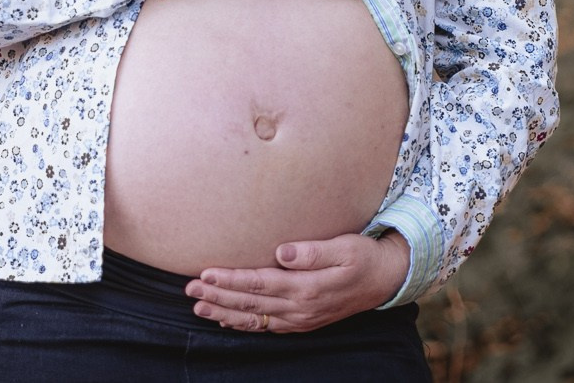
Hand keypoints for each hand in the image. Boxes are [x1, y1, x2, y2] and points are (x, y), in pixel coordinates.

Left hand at [187, 231, 408, 331]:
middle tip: (188, 290)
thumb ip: (314, 251)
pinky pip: (265, 327)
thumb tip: (282, 252)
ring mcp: (299, 319)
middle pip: (250, 303)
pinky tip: (226, 319)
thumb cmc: (364, 257)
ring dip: (223, 312)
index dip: (230, 279)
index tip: (205, 273)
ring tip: (197, 308)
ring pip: (253, 318)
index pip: (259, 284)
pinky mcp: (301, 322)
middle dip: (217, 296)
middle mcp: (300, 309)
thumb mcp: (346, 247)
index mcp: (307, 288)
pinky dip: (243, 324)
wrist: (385, 281)